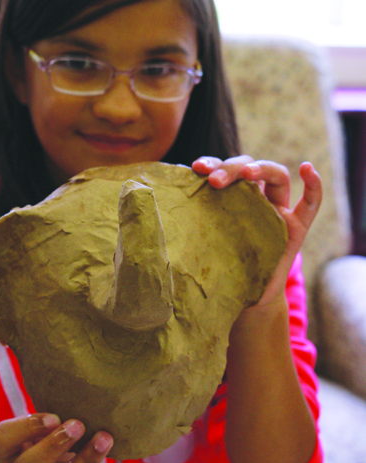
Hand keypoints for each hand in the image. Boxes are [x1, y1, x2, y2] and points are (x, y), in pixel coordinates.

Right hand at [0, 413, 112, 462]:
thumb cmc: (41, 440)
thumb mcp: (36, 428)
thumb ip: (46, 420)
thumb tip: (71, 416)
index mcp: (4, 453)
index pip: (5, 438)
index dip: (29, 427)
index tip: (55, 416)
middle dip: (54, 445)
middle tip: (79, 425)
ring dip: (83, 462)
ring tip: (103, 440)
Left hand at [192, 155, 321, 306]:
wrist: (243, 299)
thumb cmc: (219, 268)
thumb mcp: (200, 245)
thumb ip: (187, 228)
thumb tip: (150, 221)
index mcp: (231, 198)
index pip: (224, 170)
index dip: (212, 163)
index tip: (196, 168)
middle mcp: (256, 198)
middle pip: (248, 168)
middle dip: (230, 168)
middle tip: (214, 180)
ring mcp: (278, 211)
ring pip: (276, 175)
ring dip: (260, 168)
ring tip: (246, 174)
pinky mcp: (296, 227)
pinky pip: (311, 203)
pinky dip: (313, 184)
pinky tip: (307, 168)